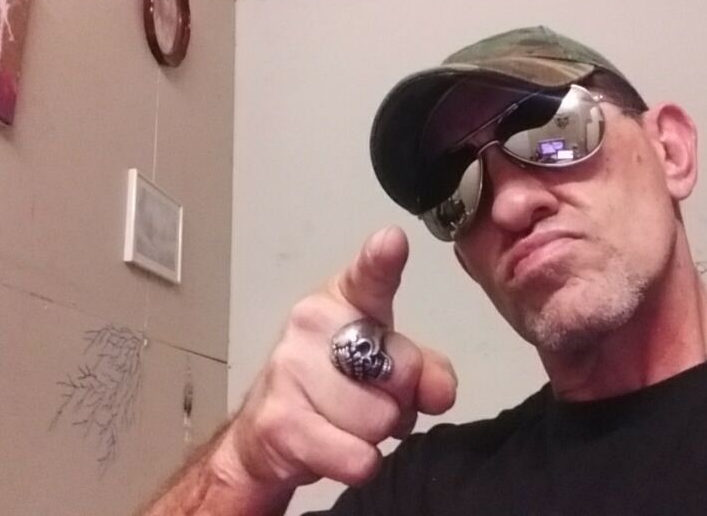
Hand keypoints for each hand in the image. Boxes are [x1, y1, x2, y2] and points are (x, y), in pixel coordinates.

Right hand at [210, 226, 457, 496]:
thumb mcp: (390, 371)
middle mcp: (311, 324)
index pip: (367, 277)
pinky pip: (356, 456)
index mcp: (343, 300)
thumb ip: (428, 373)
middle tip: (370, 402)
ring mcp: (289, 370)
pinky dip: (358, 464)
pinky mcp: (280, 421)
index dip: (381, 261)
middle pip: (398, 373)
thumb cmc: (334, 389)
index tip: (392, 242)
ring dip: (375, 438)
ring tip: (347, 427)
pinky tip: (334, 450)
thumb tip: (439, 391)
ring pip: (378, 420)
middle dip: (398, 401)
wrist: (266, 437)